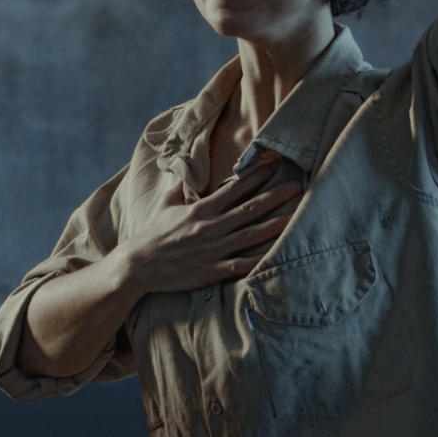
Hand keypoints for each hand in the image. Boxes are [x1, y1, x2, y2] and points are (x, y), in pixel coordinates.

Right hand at [121, 162, 301, 293]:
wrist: (139, 265)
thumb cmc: (153, 233)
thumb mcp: (166, 204)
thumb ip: (181, 187)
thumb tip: (188, 172)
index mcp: (202, 209)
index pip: (235, 188)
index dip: (256, 176)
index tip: (274, 165)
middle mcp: (211, 227)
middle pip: (251, 209)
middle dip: (276, 196)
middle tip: (298, 186)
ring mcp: (214, 250)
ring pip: (251, 235)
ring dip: (276, 225)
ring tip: (297, 216)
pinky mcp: (212, 271)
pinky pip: (242, 265)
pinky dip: (260, 259)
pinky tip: (278, 253)